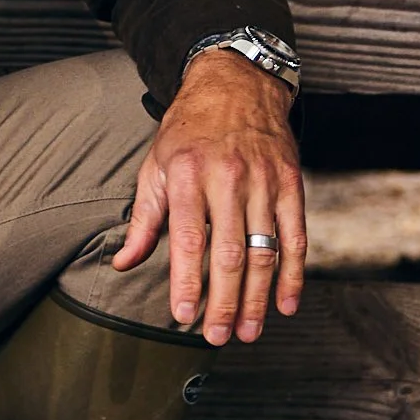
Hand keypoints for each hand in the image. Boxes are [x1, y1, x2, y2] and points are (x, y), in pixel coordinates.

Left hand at [110, 49, 305, 347]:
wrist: (236, 83)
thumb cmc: (190, 130)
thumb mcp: (156, 166)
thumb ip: (144, 219)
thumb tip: (124, 263)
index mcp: (188, 176)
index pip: (187, 240)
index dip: (186, 282)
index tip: (183, 316)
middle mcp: (227, 179)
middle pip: (229, 254)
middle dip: (223, 302)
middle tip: (217, 336)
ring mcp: (264, 181)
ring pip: (263, 251)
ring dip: (256, 298)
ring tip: (247, 331)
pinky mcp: (290, 183)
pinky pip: (295, 236)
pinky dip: (292, 274)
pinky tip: (285, 303)